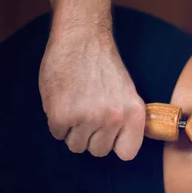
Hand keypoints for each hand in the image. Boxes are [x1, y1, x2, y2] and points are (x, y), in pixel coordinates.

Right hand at [39, 15, 144, 159]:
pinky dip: (57, 121)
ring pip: (76, 146)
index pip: (127, 153)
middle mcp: (114, 118)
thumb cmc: (103, 66)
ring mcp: (88, 117)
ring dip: (72, 131)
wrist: (82, 39)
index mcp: (134, 113)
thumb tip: (120, 147)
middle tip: (88, 115)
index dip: (114, 144)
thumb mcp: (127, 92)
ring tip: (76, 105)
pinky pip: (57, 134)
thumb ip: (125, 120)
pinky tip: (64, 100)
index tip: (109, 134)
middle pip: (98, 151)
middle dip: (90, 137)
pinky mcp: (63, 114)